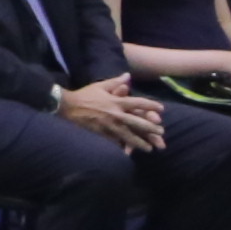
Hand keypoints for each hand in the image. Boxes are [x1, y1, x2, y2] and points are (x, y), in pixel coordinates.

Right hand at [52, 74, 166, 150]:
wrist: (68, 106)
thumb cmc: (85, 95)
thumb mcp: (101, 86)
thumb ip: (116, 82)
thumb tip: (128, 76)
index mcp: (117, 101)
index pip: (139, 103)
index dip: (151, 106)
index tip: (161, 109)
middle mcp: (116, 114)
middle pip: (138, 123)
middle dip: (151, 128)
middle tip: (161, 133)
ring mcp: (109, 126)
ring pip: (129, 136)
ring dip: (140, 142)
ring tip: (149, 149)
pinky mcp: (102, 134)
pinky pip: (115, 142)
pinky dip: (123, 148)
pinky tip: (130, 153)